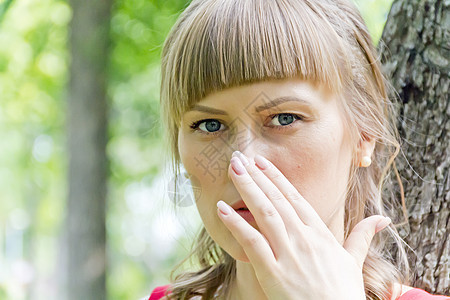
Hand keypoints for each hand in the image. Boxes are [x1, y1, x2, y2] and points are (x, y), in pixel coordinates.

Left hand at [216, 151, 390, 299]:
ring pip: (264, 212)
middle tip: (239, 156)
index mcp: (320, 233)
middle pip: (276, 199)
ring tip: (232, 169)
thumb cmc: (343, 294)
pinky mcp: (273, 272)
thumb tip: (383, 219)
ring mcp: (288, 254)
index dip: (275, 177)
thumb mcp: (354, 262)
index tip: (261, 162)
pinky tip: (221, 208)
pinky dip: (235, 223)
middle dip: (256, 175)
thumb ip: (362, 236)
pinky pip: (251, 242)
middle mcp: (304, 238)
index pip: (294, 197)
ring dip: (246, 188)